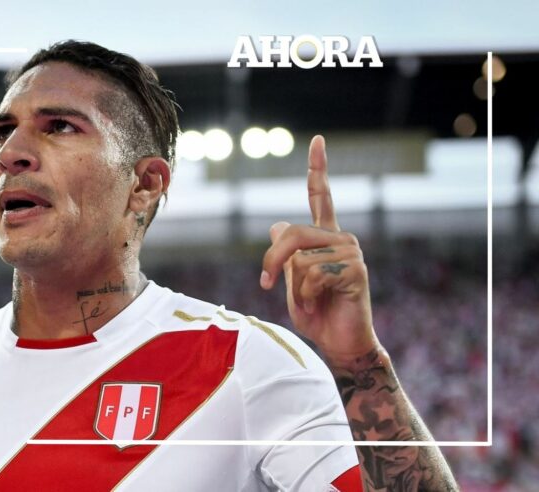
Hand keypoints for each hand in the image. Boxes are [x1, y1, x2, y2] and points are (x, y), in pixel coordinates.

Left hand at [259, 136, 379, 364]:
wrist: (340, 343)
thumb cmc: (316, 314)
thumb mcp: (291, 282)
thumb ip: (285, 256)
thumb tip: (275, 226)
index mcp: (325, 237)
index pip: (322, 197)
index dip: (318, 169)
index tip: (317, 140)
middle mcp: (341, 239)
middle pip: (289, 234)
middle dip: (271, 261)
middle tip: (265, 283)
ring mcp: (351, 252)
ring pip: (299, 259)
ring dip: (294, 287)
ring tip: (310, 301)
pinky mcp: (355, 269)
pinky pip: (312, 273)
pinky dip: (305, 294)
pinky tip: (320, 303)